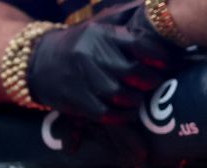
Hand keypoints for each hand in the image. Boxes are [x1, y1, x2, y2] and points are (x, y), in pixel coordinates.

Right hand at [26, 5, 183, 122]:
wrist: (38, 62)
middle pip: (131, 72)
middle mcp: (91, 54)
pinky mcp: (75, 99)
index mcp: (100, 34)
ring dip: (135, 100)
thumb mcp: (97, 26)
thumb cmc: (77, 45)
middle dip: (149, 81)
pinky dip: (120, 116)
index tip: (168, 63)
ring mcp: (82, 78)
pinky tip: (127, 113)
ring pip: (119, 94)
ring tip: (140, 99)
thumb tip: (155, 12)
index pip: (137, 43)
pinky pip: (104, 112)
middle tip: (156, 84)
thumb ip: (124, 21)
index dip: (157, 56)